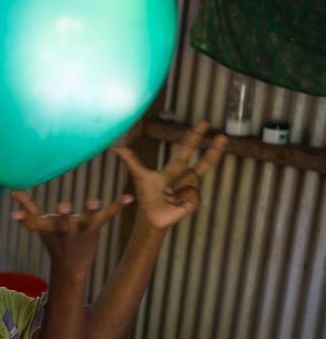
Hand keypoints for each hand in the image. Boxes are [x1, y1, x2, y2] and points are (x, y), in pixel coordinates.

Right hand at [11, 193, 132, 272]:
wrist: (71, 265)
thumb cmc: (54, 241)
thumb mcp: (40, 227)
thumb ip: (28, 211)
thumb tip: (13, 192)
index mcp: (52, 229)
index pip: (39, 221)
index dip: (28, 213)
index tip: (19, 206)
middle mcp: (67, 230)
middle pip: (65, 224)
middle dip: (64, 216)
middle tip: (63, 207)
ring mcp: (83, 229)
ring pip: (87, 221)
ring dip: (90, 211)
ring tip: (94, 201)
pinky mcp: (97, 226)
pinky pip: (108, 215)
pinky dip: (118, 206)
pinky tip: (129, 197)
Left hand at [111, 121, 226, 230]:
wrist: (150, 216)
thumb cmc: (147, 196)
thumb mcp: (139, 174)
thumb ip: (130, 159)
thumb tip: (114, 146)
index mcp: (176, 168)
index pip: (187, 148)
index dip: (195, 135)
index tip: (204, 123)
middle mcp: (187, 177)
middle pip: (205, 162)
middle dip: (215, 150)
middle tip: (223, 136)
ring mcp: (192, 189)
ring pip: (188, 180)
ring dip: (174, 188)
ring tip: (167, 195)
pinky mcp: (194, 201)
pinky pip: (190, 193)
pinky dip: (179, 197)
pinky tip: (174, 203)